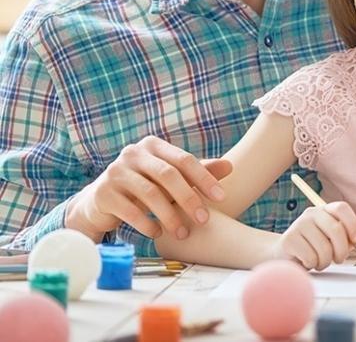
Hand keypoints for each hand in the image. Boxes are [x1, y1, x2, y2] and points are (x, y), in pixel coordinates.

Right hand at [65, 136, 231, 241]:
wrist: (100, 202)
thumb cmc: (144, 187)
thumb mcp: (171, 178)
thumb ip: (198, 172)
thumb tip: (230, 166)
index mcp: (152, 145)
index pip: (184, 159)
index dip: (204, 178)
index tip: (221, 198)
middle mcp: (132, 153)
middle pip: (168, 175)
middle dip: (189, 198)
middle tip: (204, 219)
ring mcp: (114, 172)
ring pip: (150, 194)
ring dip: (170, 216)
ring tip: (183, 232)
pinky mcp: (102, 194)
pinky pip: (130, 211)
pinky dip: (148, 224)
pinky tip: (158, 234)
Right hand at [272, 201, 355, 270]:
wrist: (286, 254)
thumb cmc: (316, 246)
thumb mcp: (338, 241)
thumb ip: (355, 238)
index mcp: (325, 210)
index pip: (342, 208)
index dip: (352, 223)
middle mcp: (311, 214)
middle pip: (336, 230)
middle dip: (342, 250)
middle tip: (339, 259)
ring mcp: (298, 225)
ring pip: (324, 248)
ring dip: (326, 261)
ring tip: (321, 261)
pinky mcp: (289, 240)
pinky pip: (311, 257)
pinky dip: (314, 265)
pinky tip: (308, 262)